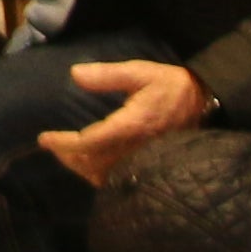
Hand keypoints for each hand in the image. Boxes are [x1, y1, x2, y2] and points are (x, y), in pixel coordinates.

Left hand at [37, 60, 210, 181]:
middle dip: (68, 156)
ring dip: (81, 167)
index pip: (89, 142)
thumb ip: (107, 75)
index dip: (63, 144)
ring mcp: (143, 160)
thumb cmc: (172, 86)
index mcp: (131, 126)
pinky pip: (119, 179)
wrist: (206, 104)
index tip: (44, 139)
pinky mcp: (150, 164)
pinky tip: (91, 165)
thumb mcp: (140, 73)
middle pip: (92, 163)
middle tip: (51, 146)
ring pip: (104, 175)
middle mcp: (135, 148)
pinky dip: (99, 175)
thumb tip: (75, 74)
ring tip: (67, 155)